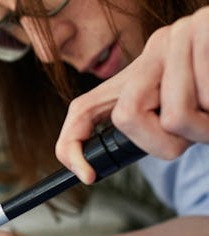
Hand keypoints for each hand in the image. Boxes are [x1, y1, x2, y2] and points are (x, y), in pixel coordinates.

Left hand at [56, 6, 208, 183]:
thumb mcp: (177, 111)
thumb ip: (146, 124)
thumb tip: (93, 170)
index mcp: (140, 69)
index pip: (83, 110)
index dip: (71, 147)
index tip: (86, 175)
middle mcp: (155, 47)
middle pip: (126, 117)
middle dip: (163, 142)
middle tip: (198, 130)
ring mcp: (178, 36)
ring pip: (175, 117)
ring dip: (205, 128)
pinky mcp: (204, 30)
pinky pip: (206, 98)